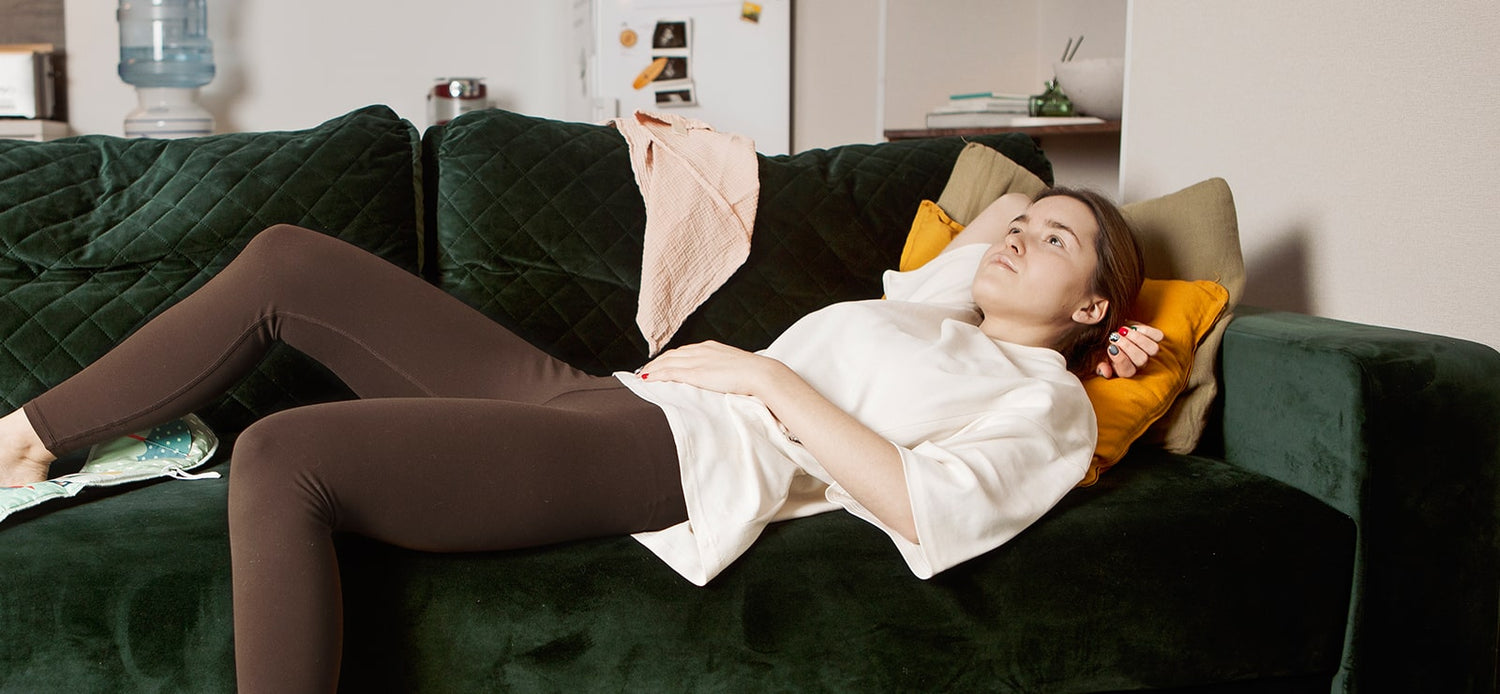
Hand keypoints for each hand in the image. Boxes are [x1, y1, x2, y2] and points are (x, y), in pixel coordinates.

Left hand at [638, 341, 788, 396]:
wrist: (760, 374)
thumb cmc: (754, 374)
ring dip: (653, 368)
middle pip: (672, 355)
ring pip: (667, 362)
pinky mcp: (696, 373)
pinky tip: (647, 379)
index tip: (662, 364)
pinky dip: (656, 375)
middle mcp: (701, 350)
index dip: (670, 358)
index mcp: (711, 347)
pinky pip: (670, 372)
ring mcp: (697, 361)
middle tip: (646, 371)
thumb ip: (724, 368)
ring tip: (642, 376)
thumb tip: (724, 377)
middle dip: (657, 362)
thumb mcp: (736, 366)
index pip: (684, 351)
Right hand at [1095, 323, 1163, 378]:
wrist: (1114, 331)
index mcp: (1125, 370)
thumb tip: (1106, 373)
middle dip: (1127, 346)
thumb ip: (1101, 365)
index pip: (1128, 371)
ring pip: (1153, 349)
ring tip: (1123, 330)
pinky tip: (1134, 327)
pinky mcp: (1156, 338)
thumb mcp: (1098, 355)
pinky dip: (1146, 330)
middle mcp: (1140, 363)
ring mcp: (1150, 351)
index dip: (1120, 360)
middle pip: (1141, 360)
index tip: (1111, 347)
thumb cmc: (1105, 345)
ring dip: (1137, 338)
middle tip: (1114, 336)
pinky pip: (1158, 336)